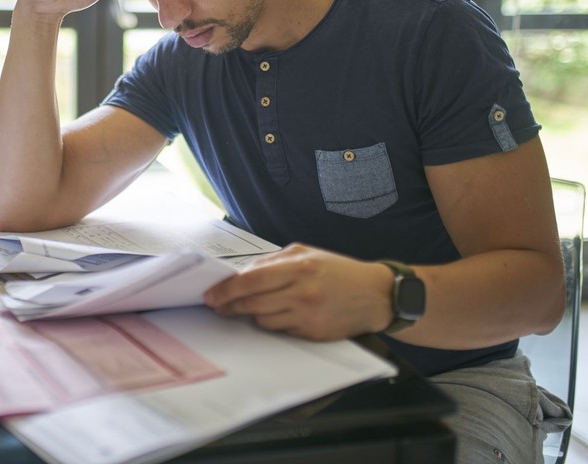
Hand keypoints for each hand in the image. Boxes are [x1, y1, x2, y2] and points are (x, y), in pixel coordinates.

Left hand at [203, 244, 394, 340]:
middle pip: (251, 302)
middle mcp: (302, 292)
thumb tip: (242, 273)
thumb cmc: (339, 271)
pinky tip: (278, 315)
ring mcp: (307, 315)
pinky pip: (280, 331)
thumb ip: (274, 261)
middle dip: (229, 305)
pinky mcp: (313, 333)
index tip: (211, 294)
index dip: (226, 289)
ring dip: (252, 315)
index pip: (251, 280)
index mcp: (299, 267)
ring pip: (263, 319)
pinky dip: (274, 323)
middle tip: (217, 307)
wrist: (376, 295)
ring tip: (250, 308)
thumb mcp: (307, 254)